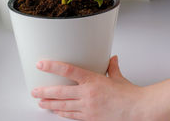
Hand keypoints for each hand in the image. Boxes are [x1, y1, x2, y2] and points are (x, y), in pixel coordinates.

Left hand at [31, 56, 156, 120]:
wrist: (137, 110)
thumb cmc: (128, 94)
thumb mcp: (117, 77)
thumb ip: (111, 66)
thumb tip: (112, 58)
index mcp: (93, 80)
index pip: (68, 70)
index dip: (53, 67)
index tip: (41, 64)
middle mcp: (87, 94)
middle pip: (60, 92)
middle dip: (45, 91)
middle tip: (34, 90)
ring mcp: (87, 107)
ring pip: (63, 106)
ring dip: (49, 104)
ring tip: (40, 101)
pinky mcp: (90, 118)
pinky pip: (71, 116)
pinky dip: (62, 113)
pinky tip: (55, 112)